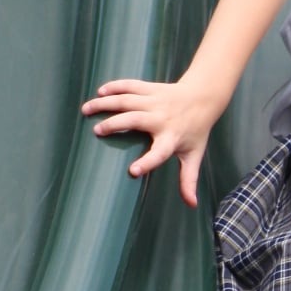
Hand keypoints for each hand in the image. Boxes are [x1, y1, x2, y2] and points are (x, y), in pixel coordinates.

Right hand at [82, 77, 218, 206]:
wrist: (204, 97)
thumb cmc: (196, 131)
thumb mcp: (194, 155)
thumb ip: (189, 180)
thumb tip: (191, 205)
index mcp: (171, 138)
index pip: (159, 153)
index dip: (147, 162)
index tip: (133, 172)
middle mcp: (162, 118)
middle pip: (135, 119)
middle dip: (115, 124)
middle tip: (97, 131)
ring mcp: (155, 101)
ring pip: (127, 100)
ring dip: (106, 103)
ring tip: (86, 109)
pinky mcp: (151, 89)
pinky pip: (130, 85)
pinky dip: (115, 86)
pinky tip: (100, 91)